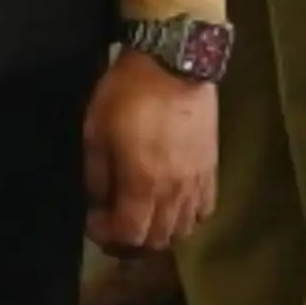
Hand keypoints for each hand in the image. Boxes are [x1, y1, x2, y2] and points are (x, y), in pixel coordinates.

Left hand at [85, 54, 217, 252]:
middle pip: (158, 240)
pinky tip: (173, 206)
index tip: (93, 221)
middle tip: (115, 224)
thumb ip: (96, 177)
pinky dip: (187, 218)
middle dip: (132, 241)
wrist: (175, 64)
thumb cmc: (128, 95)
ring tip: (144, 218)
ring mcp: (197, 183)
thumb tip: (99, 204)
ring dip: (160, 233)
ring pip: (183, 230)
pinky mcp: (212, 169)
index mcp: (142, 184)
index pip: (129, 234)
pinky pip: (204, 210)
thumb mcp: (96, 133)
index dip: (107, 236)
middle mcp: (174, 192)